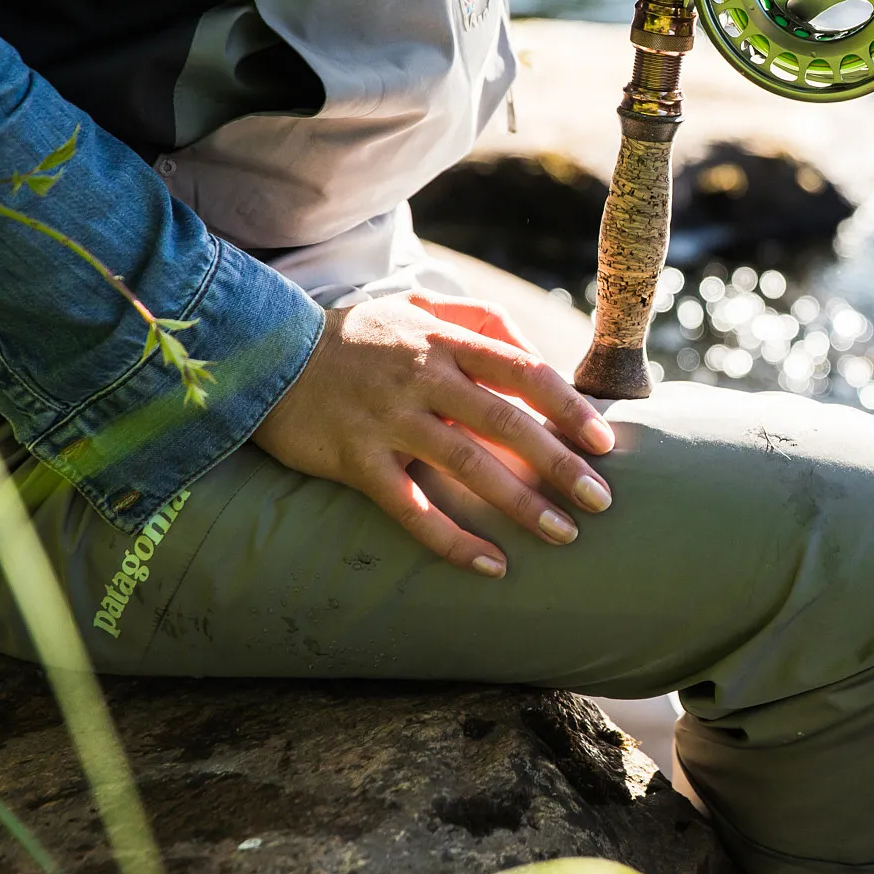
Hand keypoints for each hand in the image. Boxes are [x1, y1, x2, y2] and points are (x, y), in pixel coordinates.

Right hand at [251, 293, 617, 577]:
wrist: (267, 353)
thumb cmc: (360, 336)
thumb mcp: (419, 307)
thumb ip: (480, 321)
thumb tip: (540, 351)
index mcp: (444, 340)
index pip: (521, 370)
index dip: (567, 406)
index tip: (605, 440)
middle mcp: (422, 377)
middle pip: (504, 421)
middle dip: (559, 463)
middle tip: (601, 499)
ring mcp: (388, 419)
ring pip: (466, 465)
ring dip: (519, 503)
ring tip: (563, 534)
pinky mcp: (356, 459)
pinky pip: (412, 508)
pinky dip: (452, 540)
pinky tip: (490, 565)